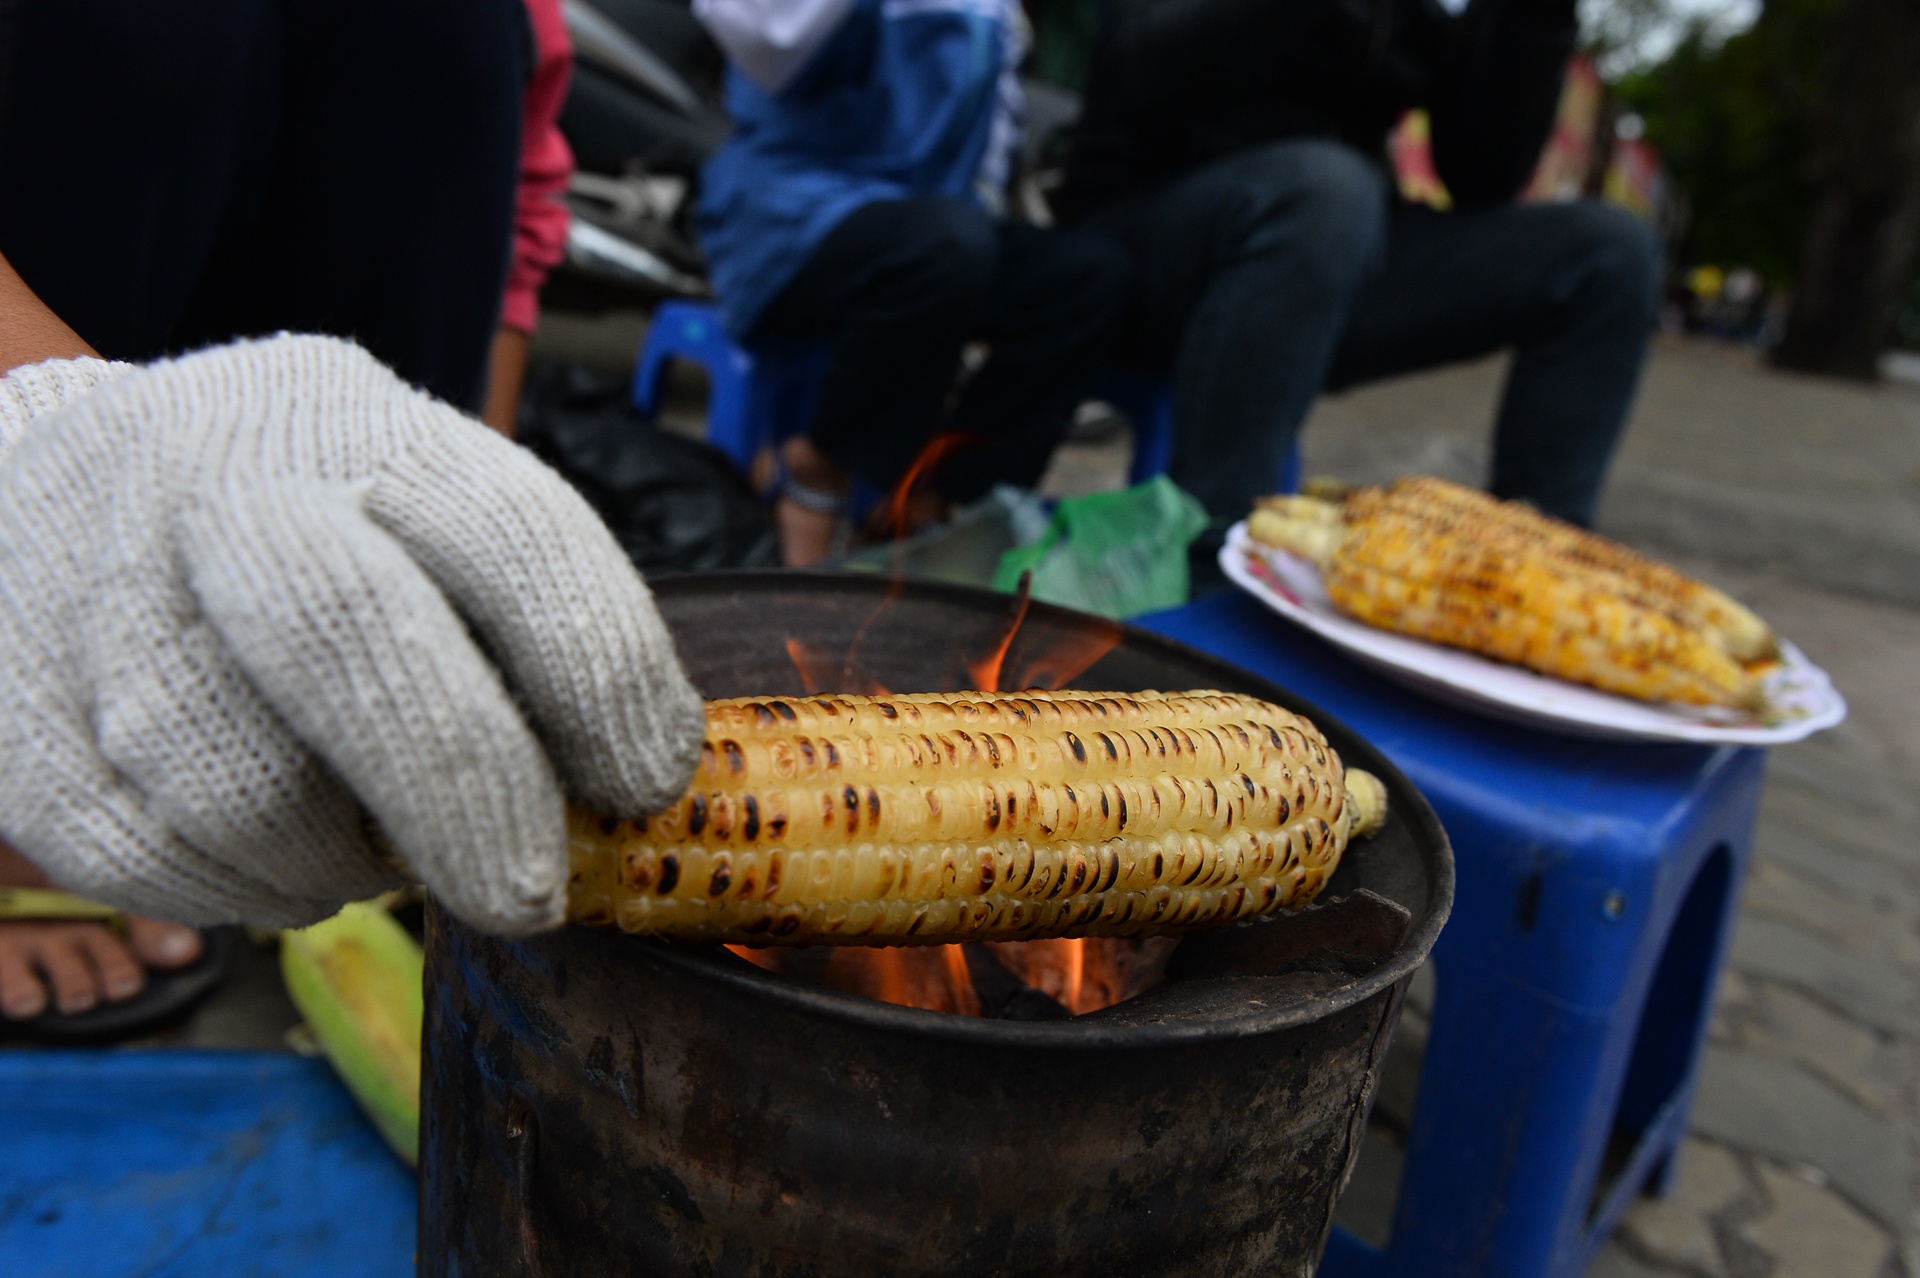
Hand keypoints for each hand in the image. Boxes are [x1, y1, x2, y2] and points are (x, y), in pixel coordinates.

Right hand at [0, 335, 704, 933]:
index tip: (641, 782)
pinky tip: (271, 862)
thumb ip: (511, 623)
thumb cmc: (289, 529)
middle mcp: (224, 486)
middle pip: (356, 635)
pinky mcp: (14, 708)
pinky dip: (235, 892)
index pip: (510, 529)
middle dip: (468, 793)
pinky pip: (149, 856)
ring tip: (373, 858)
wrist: (39, 488)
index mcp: (364, 426)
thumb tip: (626, 789)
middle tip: (529, 894)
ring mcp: (99, 592)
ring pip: (241, 782)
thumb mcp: (408, 512)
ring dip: (335, 861)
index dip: (599, 671)